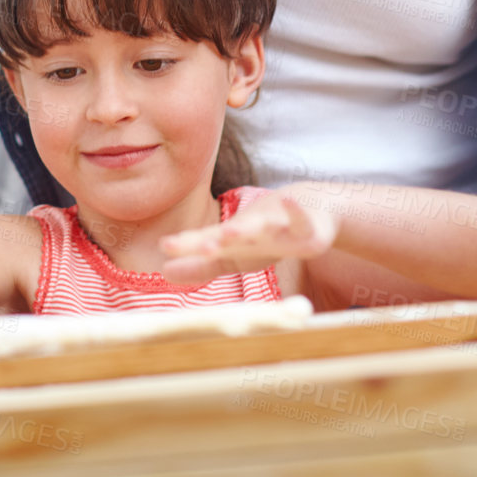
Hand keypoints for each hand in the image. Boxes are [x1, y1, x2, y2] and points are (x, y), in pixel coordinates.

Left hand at [158, 191, 337, 282]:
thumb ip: (202, 266)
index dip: (188, 245)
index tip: (166, 246)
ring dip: (246, 229)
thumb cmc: (267, 237)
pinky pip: (301, 221)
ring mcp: (279, 227)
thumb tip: (164, 273)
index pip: (207, 241)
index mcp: (235, 239)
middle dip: (214, 241)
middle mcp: (252, 230)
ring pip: (261, 228)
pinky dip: (296, 212)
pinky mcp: (306, 229)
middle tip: (197, 247)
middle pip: (230, 236)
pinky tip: (289, 203)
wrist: (312, 208)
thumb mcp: (235, 256)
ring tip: (230, 232)